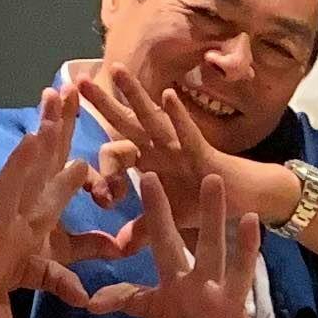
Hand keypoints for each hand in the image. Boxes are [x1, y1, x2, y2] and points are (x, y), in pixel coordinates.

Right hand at [0, 80, 106, 317]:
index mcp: (21, 261)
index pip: (63, 255)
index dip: (93, 251)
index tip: (123, 246)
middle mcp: (15, 236)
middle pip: (49, 199)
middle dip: (68, 174)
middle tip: (90, 145)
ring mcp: (5, 226)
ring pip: (32, 182)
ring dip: (48, 152)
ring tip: (65, 118)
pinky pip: (9, 187)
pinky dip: (21, 164)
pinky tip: (35, 138)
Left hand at [66, 170, 273, 317]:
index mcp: (158, 304)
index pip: (127, 293)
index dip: (110, 298)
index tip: (91, 305)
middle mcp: (183, 289)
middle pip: (167, 245)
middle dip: (158, 213)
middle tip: (146, 175)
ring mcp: (210, 293)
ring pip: (209, 247)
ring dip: (210, 214)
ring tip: (210, 179)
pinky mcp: (233, 304)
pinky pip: (240, 272)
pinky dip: (246, 247)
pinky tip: (250, 220)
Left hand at [79, 58, 297, 245]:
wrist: (242, 202)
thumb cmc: (204, 204)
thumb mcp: (167, 221)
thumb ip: (143, 231)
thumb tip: (119, 247)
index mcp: (146, 161)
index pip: (115, 156)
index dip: (103, 174)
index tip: (102, 200)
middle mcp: (158, 148)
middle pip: (125, 123)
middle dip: (102, 103)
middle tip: (75, 82)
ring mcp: (179, 146)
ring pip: (151, 117)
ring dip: (134, 94)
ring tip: (116, 70)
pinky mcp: (201, 152)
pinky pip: (187, 131)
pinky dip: (178, 115)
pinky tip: (168, 95)